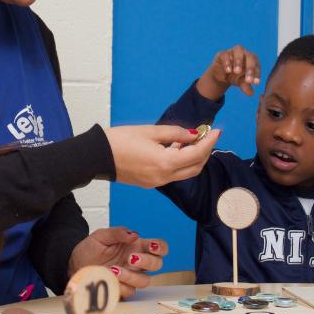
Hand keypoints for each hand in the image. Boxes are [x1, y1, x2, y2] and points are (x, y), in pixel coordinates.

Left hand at [68, 227, 168, 298]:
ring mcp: (131, 277)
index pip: (159, 247)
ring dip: (132, 276)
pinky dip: (121, 285)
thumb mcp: (101, 236)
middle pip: (157, 265)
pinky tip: (110, 277)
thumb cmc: (90, 249)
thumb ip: (117, 232)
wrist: (74, 265)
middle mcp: (137, 263)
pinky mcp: (122, 289)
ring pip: (145, 281)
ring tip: (114, 269)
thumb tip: (134, 235)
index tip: (151, 246)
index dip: (161, 247)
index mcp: (136, 247)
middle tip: (131, 258)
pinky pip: (130, 291)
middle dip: (148, 261)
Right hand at [104, 125, 220, 187]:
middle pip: (195, 167)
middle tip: (207, 135)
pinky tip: (177, 149)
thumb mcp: (150, 131)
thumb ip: (175, 133)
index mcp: (165, 163)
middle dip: (205, 151)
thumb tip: (194, 134)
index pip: (197, 153)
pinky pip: (172, 174)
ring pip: (185, 173)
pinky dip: (180, 163)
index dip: (210, 141)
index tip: (216, 130)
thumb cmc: (120, 140)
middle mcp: (164, 177)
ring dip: (193, 158)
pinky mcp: (150, 183)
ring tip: (193, 140)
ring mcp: (157, 182)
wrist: (97, 156)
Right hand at [196, 45, 260, 99]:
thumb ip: (246, 86)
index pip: (257, 65)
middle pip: (250, 56)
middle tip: (248, 80)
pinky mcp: (223, 53)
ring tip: (236, 72)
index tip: (256, 83)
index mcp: (252, 60)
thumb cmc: (235, 76)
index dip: (257, 74)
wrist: (221, 74)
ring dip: (238, 61)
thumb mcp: (240, 82)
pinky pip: (225, 54)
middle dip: (250, 67)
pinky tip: (228, 71)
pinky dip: (227, 62)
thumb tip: (251, 93)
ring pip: (238, 50)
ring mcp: (233, 52)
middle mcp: (244, 53)